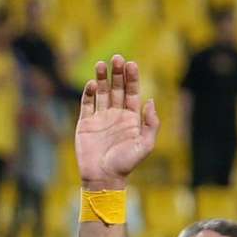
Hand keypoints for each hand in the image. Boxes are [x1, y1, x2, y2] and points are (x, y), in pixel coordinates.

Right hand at [72, 58, 158, 188]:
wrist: (104, 178)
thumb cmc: (126, 164)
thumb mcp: (145, 145)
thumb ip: (150, 123)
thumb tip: (151, 101)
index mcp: (131, 118)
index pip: (132, 92)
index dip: (131, 78)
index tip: (131, 64)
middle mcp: (116, 115)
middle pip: (116, 88)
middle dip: (117, 73)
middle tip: (117, 58)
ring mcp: (100, 118)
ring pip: (101, 93)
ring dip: (102, 78)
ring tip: (101, 64)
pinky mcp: (85, 123)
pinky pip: (86, 104)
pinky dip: (88, 93)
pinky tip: (92, 83)